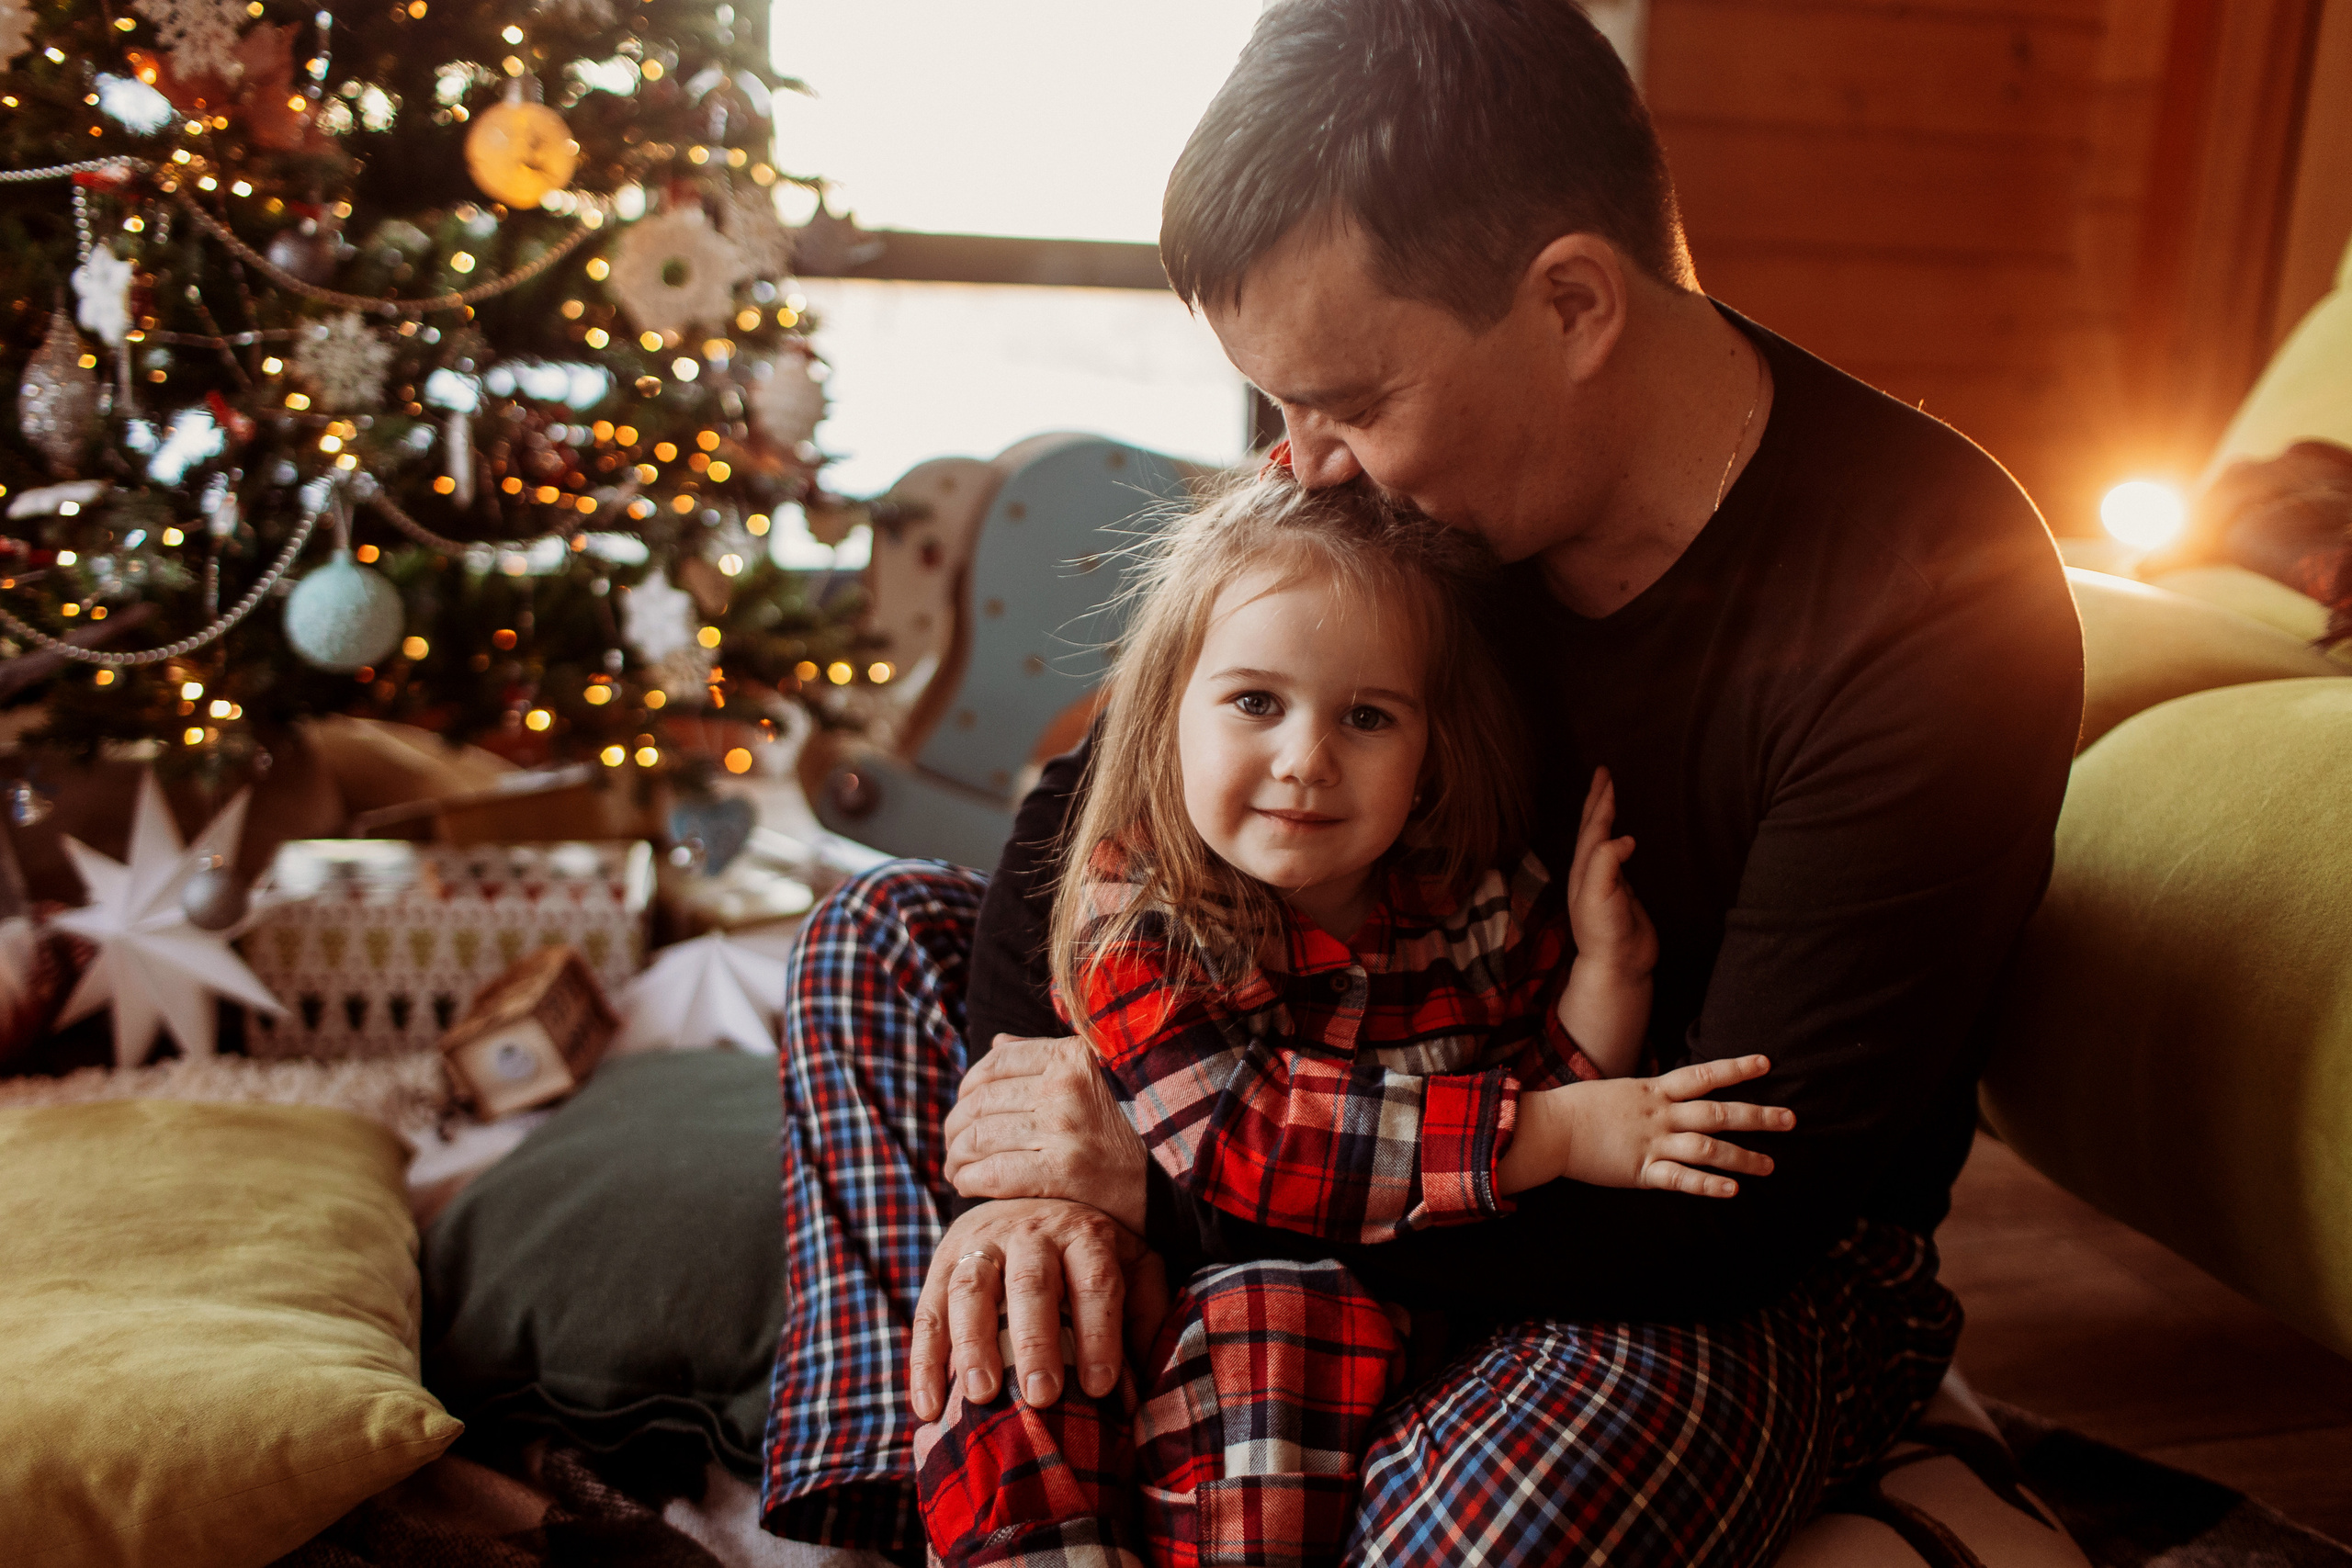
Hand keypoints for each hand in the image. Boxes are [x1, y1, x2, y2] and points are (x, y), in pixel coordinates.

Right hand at [908, 1198, 1169, 1421]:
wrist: (1031, 1193)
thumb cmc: (1091, 1250)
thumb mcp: (1132, 1262)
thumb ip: (1147, 1308)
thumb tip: (1154, 1371)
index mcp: (1086, 1233)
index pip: (1096, 1281)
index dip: (1100, 1334)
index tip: (1101, 1388)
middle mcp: (1033, 1232)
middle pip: (1031, 1283)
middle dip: (1036, 1340)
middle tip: (1041, 1396)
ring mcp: (982, 1243)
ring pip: (971, 1289)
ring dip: (973, 1344)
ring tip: (980, 1395)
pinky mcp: (944, 1260)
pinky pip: (929, 1310)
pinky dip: (924, 1359)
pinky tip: (928, 1406)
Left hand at [944, 1034, 1147, 1233]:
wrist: (1181, 1177)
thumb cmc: (1131, 1128)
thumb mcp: (1097, 1077)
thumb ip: (1046, 1057)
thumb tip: (995, 1043)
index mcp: (1072, 1056)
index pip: (997, 1062)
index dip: (969, 1086)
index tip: (964, 1107)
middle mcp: (1065, 1087)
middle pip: (981, 1101)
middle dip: (955, 1126)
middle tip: (952, 1144)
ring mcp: (1064, 1129)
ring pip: (980, 1136)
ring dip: (956, 1156)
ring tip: (955, 1168)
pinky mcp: (1065, 1172)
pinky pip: (995, 1172)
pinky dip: (970, 1179)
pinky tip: (965, 1185)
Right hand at [1500, 1053, 1793, 1197]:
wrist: (1550, 1127)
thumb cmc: (1580, 1109)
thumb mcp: (1621, 1092)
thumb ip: (1650, 1097)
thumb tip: (1671, 1097)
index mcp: (1654, 1092)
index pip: (1704, 1075)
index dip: (1736, 1069)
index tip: (1767, 1064)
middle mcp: (1660, 1115)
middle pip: (1718, 1112)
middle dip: (1758, 1117)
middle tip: (1791, 1120)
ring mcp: (1652, 1142)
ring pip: (1706, 1148)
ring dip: (1741, 1157)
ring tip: (1770, 1166)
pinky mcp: (1640, 1171)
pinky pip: (1679, 1179)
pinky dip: (1706, 1184)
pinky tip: (1731, 1190)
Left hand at [1567, 768, 1657, 979]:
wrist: (1617, 965)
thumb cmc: (1604, 931)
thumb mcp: (1599, 894)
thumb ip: (1607, 862)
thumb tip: (1623, 838)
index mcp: (1584, 868)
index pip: (1592, 827)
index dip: (1600, 801)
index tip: (1606, 777)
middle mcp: (1592, 871)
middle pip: (1592, 827)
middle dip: (1598, 799)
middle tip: (1603, 773)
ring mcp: (1607, 881)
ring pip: (1603, 839)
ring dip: (1605, 815)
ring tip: (1610, 796)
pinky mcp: (1624, 893)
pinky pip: (1619, 856)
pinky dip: (1620, 839)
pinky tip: (1625, 837)